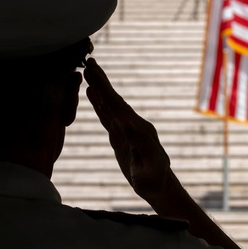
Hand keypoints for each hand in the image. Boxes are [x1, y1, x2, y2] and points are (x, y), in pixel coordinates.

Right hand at [84, 58, 174, 203]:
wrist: (159, 187)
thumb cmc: (154, 179)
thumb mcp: (149, 164)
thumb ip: (142, 146)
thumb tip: (129, 125)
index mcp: (138, 128)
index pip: (117, 105)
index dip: (104, 88)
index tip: (93, 71)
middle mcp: (132, 124)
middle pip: (113, 100)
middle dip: (101, 81)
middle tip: (89, 61)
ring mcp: (126, 129)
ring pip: (109, 105)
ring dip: (99, 89)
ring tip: (88, 72)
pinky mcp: (121, 136)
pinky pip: (107, 116)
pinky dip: (99, 104)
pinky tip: (93, 94)